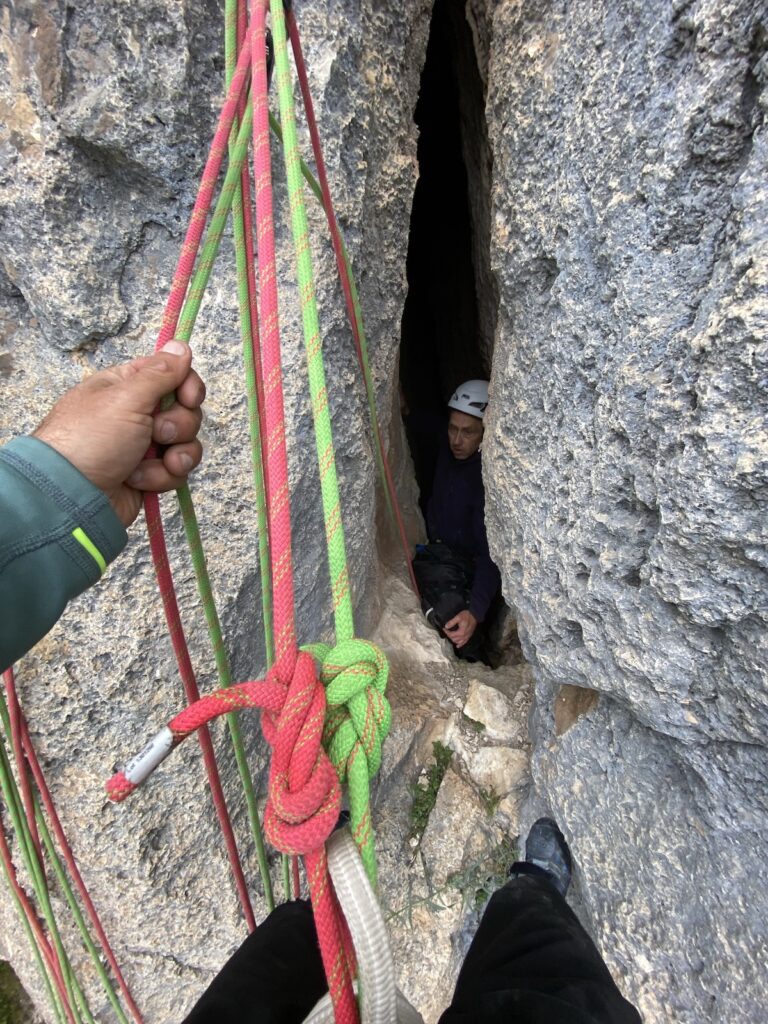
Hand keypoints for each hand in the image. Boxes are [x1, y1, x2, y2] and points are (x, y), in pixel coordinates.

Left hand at [33, 341, 204, 527]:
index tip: (188, 398)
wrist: (72, 497)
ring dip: (175, 454)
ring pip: (186, 443)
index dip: (187, 386)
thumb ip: (160, 373)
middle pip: (185, 411)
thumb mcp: (126, 398)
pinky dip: (162, 476)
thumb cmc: (92, 439)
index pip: (173, 375)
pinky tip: (140, 481)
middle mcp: (137, 414)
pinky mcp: (149, 474)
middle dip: (179, 425)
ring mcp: (144, 446)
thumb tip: (182, 345)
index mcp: (127, 387)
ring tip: (153, 462)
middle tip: (157, 433)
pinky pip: (176, 470)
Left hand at [444, 609, 477, 648]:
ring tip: (450, 637)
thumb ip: (452, 622)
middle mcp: (464, 636)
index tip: (444, 629)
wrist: (475, 615)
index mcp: (461, 632)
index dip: (446, 632)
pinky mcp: (469, 636)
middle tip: (446, 632)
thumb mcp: (458, 617)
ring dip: (453, 640)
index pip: (451, 635)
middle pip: (454, 639)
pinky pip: (464, 642)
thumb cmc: (467, 616)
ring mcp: (467, 637)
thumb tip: (446, 626)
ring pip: (458, 642)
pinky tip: (457, 645)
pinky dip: (460, 644)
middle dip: (449, 636)